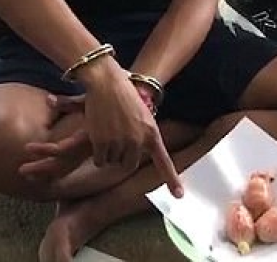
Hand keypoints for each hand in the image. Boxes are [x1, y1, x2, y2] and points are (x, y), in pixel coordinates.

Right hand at [25, 60, 183, 197]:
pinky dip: (97, 152)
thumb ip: (142, 133)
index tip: (178, 195)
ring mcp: (120, 142)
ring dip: (107, 152)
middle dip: (121, 157)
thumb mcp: (141, 113)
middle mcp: (138, 140)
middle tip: (116, 140)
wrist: (106, 81)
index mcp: (151, 132)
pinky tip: (97, 135)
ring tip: (107, 130)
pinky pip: (100, 159)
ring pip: (112, 162)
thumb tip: (134, 153)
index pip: (164, 160)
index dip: (171, 179)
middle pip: (129, 164)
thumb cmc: (123, 93)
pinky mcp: (102, 142)